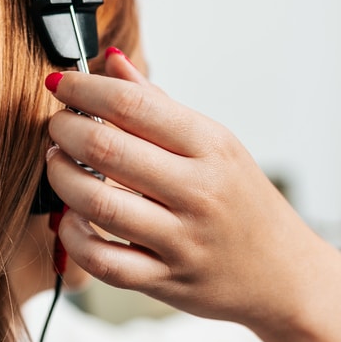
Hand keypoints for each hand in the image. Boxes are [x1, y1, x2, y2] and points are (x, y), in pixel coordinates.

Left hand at [43, 55, 332, 334]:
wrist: (283, 274)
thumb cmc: (243, 202)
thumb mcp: (217, 146)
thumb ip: (159, 106)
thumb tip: (112, 61)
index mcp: (212, 147)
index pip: (133, 105)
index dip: (84, 88)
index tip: (61, 84)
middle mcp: (199, 191)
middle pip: (107, 150)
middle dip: (65, 130)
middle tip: (56, 126)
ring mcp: (182, 240)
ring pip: (96, 204)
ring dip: (61, 177)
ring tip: (57, 163)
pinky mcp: (166, 280)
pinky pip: (103, 260)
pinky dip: (74, 237)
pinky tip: (71, 218)